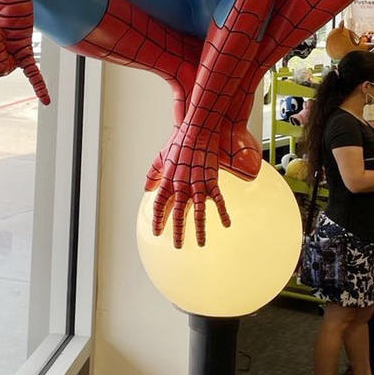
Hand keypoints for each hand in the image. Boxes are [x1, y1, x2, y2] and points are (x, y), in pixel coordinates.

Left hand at [146, 123, 229, 248]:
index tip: (157, 232)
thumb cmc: (180, 141)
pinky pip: (218, 200)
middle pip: (178, 213)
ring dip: (199, 230)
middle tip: (177, 246)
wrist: (198, 128)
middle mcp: (181, 185)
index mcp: (168, 180)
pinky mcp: (211, 180)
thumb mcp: (162, 157)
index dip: (158, 219)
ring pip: (198, 212)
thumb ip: (153, 173)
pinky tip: (227, 224)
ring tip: (201, 244)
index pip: (160, 205)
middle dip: (177, 232)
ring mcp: (197, 183)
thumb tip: (146, 188)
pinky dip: (223, 213)